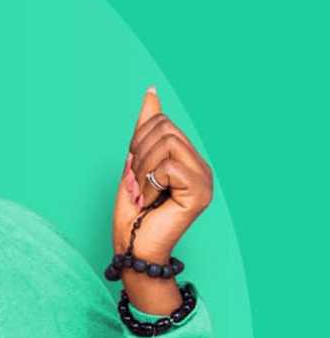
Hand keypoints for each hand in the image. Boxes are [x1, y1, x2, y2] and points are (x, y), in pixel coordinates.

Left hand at [113, 87, 214, 261]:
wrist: (132, 245)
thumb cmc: (133, 210)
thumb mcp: (135, 161)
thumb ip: (145, 129)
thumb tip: (151, 92)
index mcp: (188, 157)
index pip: (161, 122)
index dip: (137, 142)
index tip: (135, 170)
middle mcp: (202, 166)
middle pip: (164, 129)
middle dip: (139, 155)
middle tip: (137, 184)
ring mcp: (204, 180)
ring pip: (167, 144)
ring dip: (142, 170)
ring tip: (143, 192)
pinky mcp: (200, 193)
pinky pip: (168, 166)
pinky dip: (149, 183)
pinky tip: (150, 202)